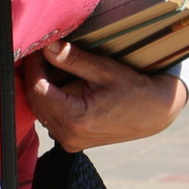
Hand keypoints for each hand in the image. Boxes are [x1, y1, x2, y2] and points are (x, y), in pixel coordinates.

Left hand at [21, 42, 187, 151]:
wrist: (155, 113)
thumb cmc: (134, 90)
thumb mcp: (105, 70)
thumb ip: (73, 60)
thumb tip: (48, 46)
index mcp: (76, 119)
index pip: (38, 90)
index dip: (34, 67)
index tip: (36, 49)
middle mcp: (69, 136)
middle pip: (36, 102)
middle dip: (34, 76)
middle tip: (38, 53)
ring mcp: (70, 142)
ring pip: (41, 111)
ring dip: (39, 88)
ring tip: (45, 65)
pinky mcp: (72, 141)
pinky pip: (51, 118)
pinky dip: (49, 100)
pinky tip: (53, 83)